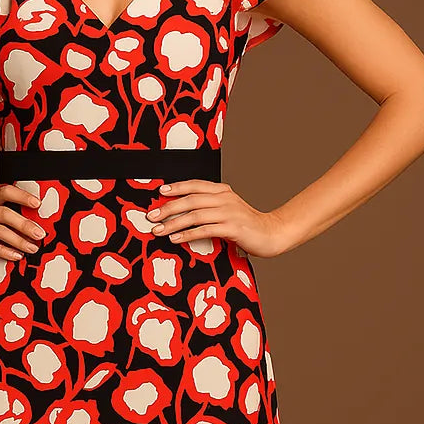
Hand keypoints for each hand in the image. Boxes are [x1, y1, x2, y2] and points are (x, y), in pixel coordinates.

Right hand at [0, 183, 44, 262]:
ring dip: (19, 240)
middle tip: (41, 234)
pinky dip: (4, 251)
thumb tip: (31, 225)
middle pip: (5, 213)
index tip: (39, 204)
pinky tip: (16, 257)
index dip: (23, 196)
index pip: (5, 191)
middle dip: (26, 224)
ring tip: (33, 248)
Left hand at [145, 179, 293, 257]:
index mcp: (223, 191)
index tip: (160, 192)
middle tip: (151, 216)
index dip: (177, 187)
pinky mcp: (233, 229)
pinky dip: (188, 235)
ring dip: (173, 223)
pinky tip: (176, 239)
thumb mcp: (228, 210)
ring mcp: (230, 213)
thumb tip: (183, 212)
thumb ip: (210, 207)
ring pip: (195, 215)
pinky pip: (205, 230)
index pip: (195, 185)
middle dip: (168, 208)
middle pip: (191, 200)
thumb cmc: (247, 225)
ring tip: (158, 230)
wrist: (272, 233)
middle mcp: (225, 199)